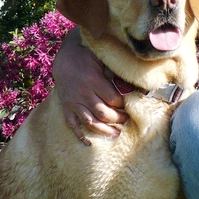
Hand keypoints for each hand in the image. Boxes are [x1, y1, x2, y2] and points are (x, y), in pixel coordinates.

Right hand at [53, 27, 128, 143]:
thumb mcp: (102, 59)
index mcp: (93, 80)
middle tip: (127, 120)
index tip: (129, 106)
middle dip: (118, 119)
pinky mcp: (66, 107)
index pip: (113, 99)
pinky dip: (80, 135)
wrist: (65, 58)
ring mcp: (73, 102)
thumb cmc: (87, 56)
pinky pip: (72, 124)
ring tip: (116, 134)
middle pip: (103, 113)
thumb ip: (114, 71)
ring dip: (104, 130)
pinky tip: (88, 143)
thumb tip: (133, 81)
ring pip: (90, 121)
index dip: (123, 105)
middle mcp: (83, 94)